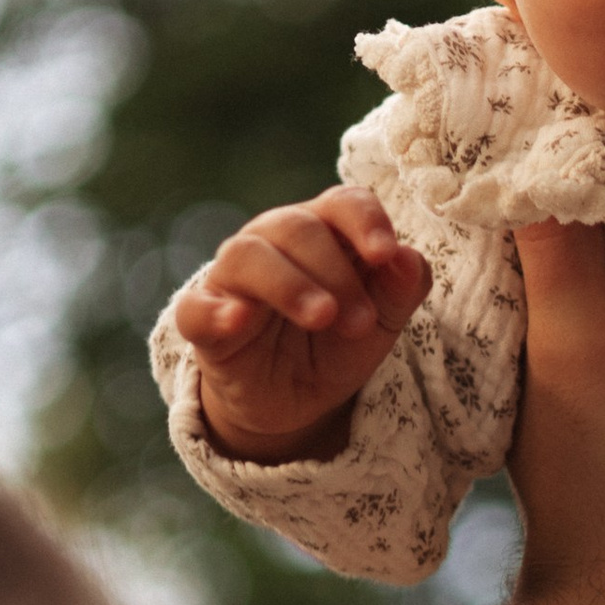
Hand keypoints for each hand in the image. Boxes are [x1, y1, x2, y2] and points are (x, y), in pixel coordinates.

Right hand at [170, 187, 432, 463]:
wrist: (294, 401)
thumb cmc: (336, 344)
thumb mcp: (381, 324)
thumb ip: (401, 290)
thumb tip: (409, 259)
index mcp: (323, 232)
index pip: (342, 202)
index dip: (365, 221)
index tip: (385, 254)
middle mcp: (273, 240)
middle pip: (298, 228)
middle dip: (337, 273)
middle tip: (362, 323)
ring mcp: (232, 277)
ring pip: (248, 254)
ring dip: (289, 284)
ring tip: (321, 316)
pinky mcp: (202, 318)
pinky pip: (196, 306)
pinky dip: (215, 310)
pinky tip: (238, 319)